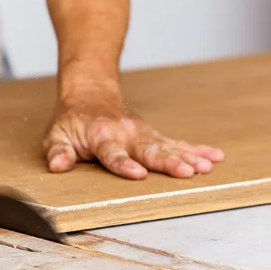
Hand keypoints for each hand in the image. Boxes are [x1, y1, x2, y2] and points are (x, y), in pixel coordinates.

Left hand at [43, 84, 223, 179]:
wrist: (90, 94)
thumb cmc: (71, 122)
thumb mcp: (56, 136)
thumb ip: (58, 152)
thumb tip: (58, 166)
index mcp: (102, 137)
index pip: (113, 154)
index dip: (124, 165)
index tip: (139, 175)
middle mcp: (126, 135)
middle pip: (149, 150)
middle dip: (169, 162)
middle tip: (188, 172)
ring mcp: (142, 134)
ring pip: (168, 146)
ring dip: (189, 156)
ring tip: (208, 166)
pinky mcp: (153, 136)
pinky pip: (176, 143)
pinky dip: (196, 149)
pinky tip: (214, 156)